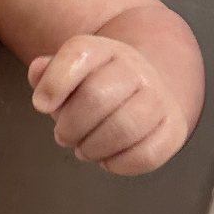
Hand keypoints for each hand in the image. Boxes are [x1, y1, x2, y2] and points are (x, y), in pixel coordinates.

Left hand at [28, 34, 188, 175]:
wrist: (141, 91)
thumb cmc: (94, 87)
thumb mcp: (69, 74)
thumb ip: (48, 73)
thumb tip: (38, 71)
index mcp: (104, 50)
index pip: (77, 55)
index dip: (54, 83)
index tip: (42, 105)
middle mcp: (135, 68)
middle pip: (96, 97)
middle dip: (70, 127)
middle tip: (65, 136)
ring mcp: (159, 97)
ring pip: (122, 128)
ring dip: (92, 148)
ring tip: (85, 148)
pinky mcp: (174, 128)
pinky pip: (145, 155)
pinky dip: (118, 164)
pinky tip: (108, 157)